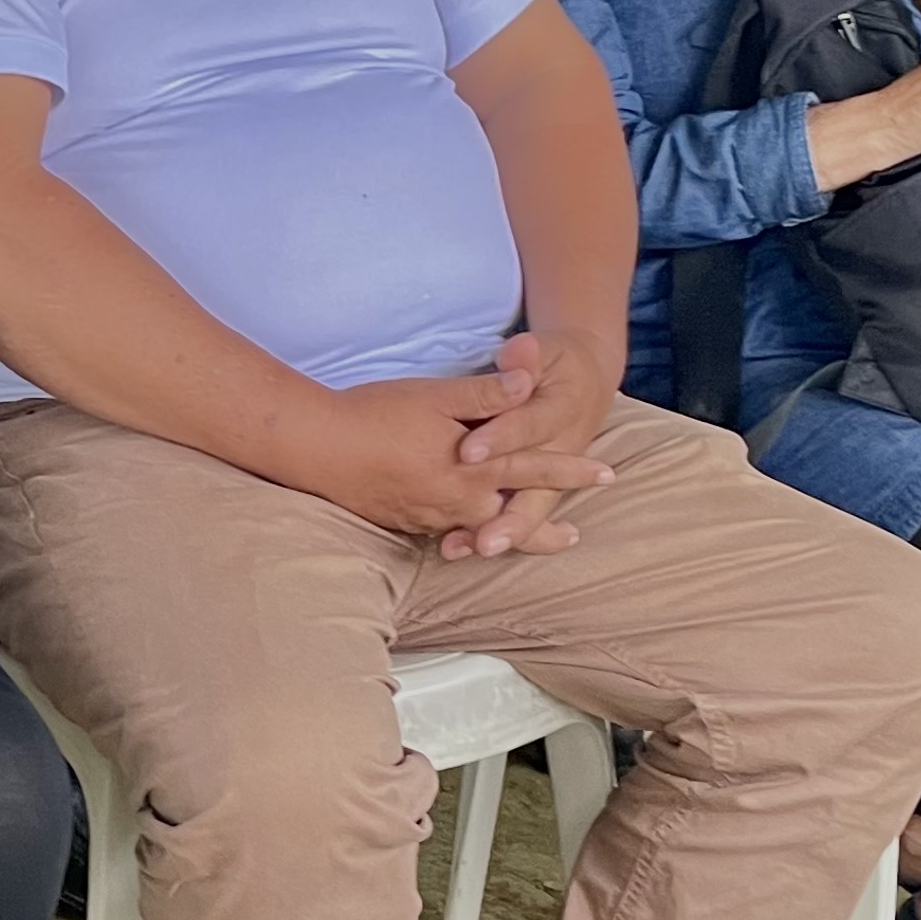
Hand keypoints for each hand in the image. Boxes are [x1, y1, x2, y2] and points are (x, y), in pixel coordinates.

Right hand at [299, 364, 604, 540]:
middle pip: (511, 516)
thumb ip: (485, 394)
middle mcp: (456, 502)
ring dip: (504, 532)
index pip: (533, 469)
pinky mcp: (403, 521)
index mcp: (471, 470)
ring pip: (477, 529)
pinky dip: (463, 533)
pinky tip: (463, 532)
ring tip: (521, 537)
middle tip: (575, 536)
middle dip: (544, 525)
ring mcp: (428, 517)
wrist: (315, 447)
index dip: (571, 470)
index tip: (605, 474)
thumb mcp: (434, 396)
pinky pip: (445, 531)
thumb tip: (529, 382)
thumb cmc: (374, 415)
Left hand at [445, 327, 621, 557]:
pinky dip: (489, 532)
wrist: (587, 381)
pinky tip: (455, 547)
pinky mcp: (534, 488)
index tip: (468, 452)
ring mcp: (549, 477)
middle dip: (510, 520)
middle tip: (484, 541)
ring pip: (528, 511)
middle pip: (537, 493)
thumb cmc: (557, 364)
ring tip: (468, 550)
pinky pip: (516, 515)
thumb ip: (528, 355)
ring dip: (501, 534)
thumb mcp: (546, 351)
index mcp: (561, 413)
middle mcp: (559, 453)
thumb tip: (519, 350)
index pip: (528, 427)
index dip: (501, 439)